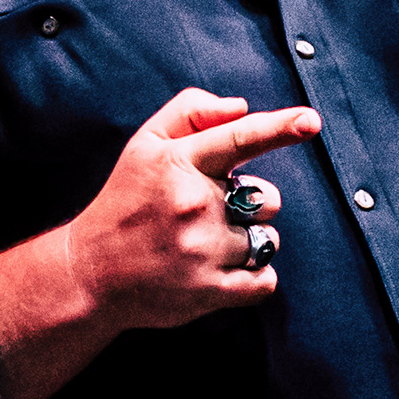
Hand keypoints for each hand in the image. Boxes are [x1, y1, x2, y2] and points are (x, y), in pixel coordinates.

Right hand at [64, 87, 319, 330]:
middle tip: (208, 214)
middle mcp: (192, 204)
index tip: (311, 121)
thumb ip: (192, 113)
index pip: (238, 139)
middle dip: (252, 205)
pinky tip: (221, 271)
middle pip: (269, 199)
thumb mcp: (145, 144)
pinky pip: (266, 280)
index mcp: (178, 163)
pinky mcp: (208, 291)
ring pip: (266, 240)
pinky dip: (255, 278)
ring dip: (247, 242)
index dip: (279, 128)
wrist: (87, 273)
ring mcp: (201, 250)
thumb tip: (242, 107)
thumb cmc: (127, 201)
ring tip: (204, 245)